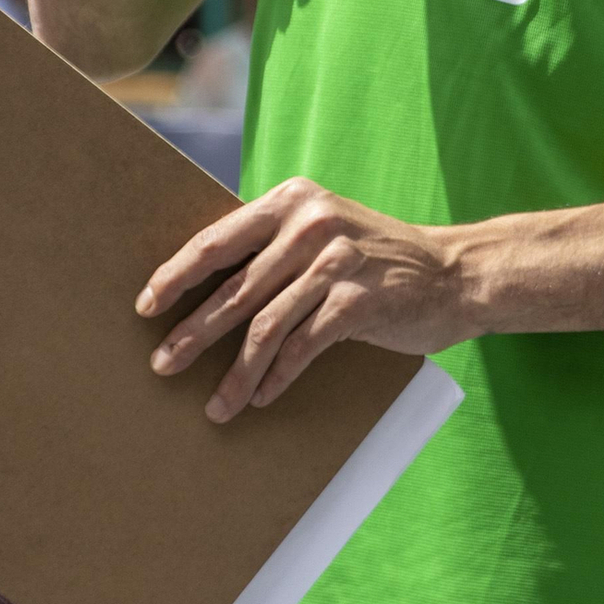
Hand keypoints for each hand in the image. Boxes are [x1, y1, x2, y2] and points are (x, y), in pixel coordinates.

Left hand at [136, 178, 468, 420]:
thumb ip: (277, 247)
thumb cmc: (379, 259)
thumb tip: (207, 289)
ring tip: (212, 402)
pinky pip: (301, 347)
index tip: (147, 305)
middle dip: (193, 332)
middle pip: (235, 288)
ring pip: (264, 326)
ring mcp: (335, 262)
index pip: (218, 240)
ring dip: (234, 371)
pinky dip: (276, 377)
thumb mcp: (326, 231)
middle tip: (162, 364)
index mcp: (294, 200)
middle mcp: (311, 224)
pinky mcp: (357, 301)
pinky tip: (259, 398)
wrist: (456, 273)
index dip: (176, 275)